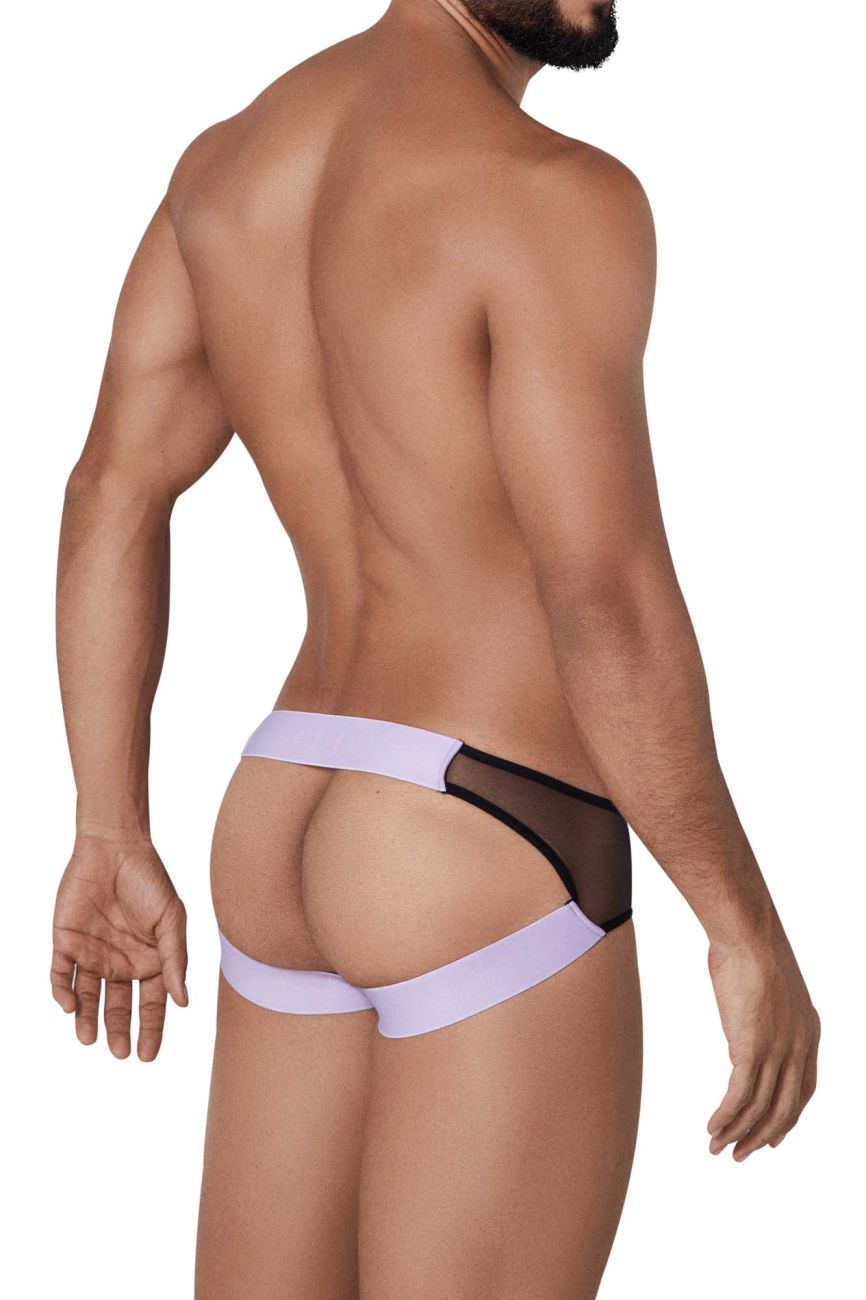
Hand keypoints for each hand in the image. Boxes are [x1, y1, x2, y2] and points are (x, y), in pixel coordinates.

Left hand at [51, 834, 188, 1060]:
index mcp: (149, 960)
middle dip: (118, 1031)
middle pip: (117, 1007)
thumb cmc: (149, 880)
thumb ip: (174, 960)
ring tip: (89, 1039)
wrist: (115, 847)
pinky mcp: (65, 942)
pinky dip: (63, 992)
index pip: (151, 1004)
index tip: (147, 1055)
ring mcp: (91, 954)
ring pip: (86, 998)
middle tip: (120, 1053)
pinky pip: (61, 975)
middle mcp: (120, 963)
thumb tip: (184, 1001)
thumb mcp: (171, 919)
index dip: (151, 1030)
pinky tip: (70, 1005)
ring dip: (86, 1019)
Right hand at [705, 930, 818, 1159]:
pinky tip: (712, 1127)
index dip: (788, 1117)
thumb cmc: (751, 950)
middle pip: (784, 1108)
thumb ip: (764, 1018)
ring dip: (737, 1133)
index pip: (804, 1090)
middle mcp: (798, 1048)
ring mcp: (777, 1051)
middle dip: (762, 1136)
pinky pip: (739, 1096)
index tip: (772, 1137)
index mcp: (808, 1033)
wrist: (748, 936)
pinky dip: (725, 1116)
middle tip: (742, 1154)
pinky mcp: (751, 1049)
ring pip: (759, 1108)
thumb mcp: (769, 989)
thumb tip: (743, 1037)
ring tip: (718, 1147)